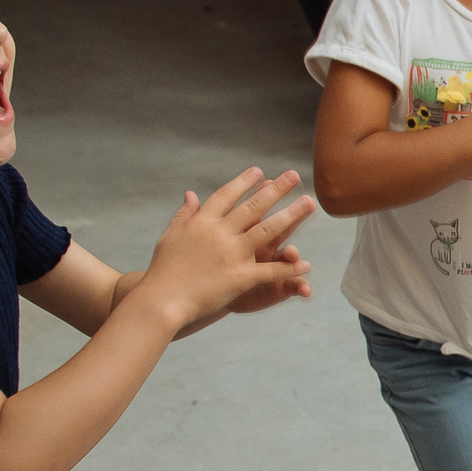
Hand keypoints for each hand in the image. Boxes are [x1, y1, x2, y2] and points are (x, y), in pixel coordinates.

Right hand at [137, 170, 315, 331]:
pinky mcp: (240, 277)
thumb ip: (184, 214)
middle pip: (254, 206)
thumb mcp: (170, 236)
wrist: (161, 299)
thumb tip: (190, 194)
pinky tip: (306, 264)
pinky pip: (270, 271)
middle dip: (276, 189)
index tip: (259, 171)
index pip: (227, 195)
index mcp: (202, 221)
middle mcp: (220, 232)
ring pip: (268, 230)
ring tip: (310, 203)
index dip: (244, 182)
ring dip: (292, 215)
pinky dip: (289, 268)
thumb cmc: (163, 269)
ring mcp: (232, 254)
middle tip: (294, 175)